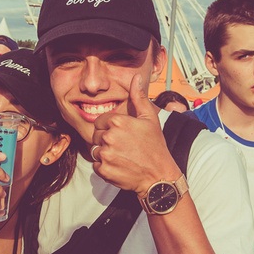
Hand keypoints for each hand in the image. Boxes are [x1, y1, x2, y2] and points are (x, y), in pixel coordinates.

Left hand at [91, 74, 177, 193]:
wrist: (158, 176)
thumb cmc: (155, 146)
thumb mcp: (150, 118)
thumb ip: (139, 97)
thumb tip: (136, 77)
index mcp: (118, 122)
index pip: (100, 121)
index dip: (109, 128)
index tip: (121, 135)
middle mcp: (109, 137)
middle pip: (96, 136)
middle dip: (106, 140)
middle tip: (123, 147)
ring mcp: (105, 154)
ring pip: (95, 150)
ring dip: (105, 154)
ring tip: (122, 156)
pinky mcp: (104, 170)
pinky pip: (96, 165)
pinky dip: (105, 167)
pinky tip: (119, 166)